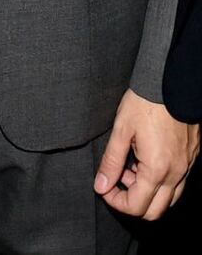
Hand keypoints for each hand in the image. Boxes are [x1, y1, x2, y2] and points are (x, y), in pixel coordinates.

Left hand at [94, 89, 199, 219]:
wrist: (170, 81)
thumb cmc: (145, 102)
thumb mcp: (121, 130)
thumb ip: (111, 162)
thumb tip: (101, 185)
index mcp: (157, 170)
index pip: (136, 206)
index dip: (116, 202)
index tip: (105, 187)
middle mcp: (176, 173)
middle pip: (155, 211)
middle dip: (132, 202)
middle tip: (117, 180)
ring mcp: (186, 166)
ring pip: (169, 199)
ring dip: (148, 192)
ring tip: (130, 167)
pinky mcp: (191, 157)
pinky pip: (178, 182)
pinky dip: (160, 181)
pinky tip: (145, 159)